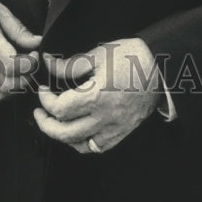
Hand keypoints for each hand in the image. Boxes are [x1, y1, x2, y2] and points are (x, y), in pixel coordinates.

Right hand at [0, 0, 41, 101]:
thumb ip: (19, 30)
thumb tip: (37, 43)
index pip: (12, 65)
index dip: (29, 64)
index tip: (34, 54)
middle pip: (7, 84)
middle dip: (25, 78)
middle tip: (29, 64)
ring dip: (13, 88)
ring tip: (19, 73)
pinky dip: (0, 92)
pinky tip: (5, 78)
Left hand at [34, 37, 160, 153]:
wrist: (162, 69)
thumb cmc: (132, 57)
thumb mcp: (98, 54)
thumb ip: (70, 64)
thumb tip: (49, 64)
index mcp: (96, 96)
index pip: (60, 109)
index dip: (45, 101)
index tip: (43, 90)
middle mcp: (105, 117)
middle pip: (65, 133)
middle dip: (46, 124)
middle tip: (39, 112)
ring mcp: (115, 128)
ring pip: (80, 145)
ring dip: (62, 136)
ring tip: (55, 122)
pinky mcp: (122, 132)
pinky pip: (97, 147)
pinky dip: (82, 143)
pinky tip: (76, 132)